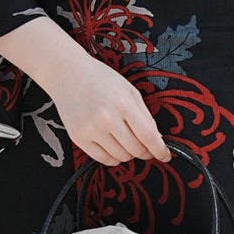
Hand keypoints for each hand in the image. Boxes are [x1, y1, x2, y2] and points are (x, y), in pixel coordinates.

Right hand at [0, 16, 168, 166]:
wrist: (68, 74)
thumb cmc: (102, 80)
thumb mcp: (130, 91)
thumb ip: (145, 116)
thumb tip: (156, 141)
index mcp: (124, 104)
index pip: (148, 136)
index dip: (160, 150)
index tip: (165, 155)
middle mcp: (106, 118)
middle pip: (136, 149)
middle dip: (146, 152)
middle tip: (146, 147)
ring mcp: (91, 130)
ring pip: (121, 157)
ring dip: (129, 154)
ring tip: (127, 142)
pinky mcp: (78, 138)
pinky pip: (103, 159)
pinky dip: (114, 158)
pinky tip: (115, 147)